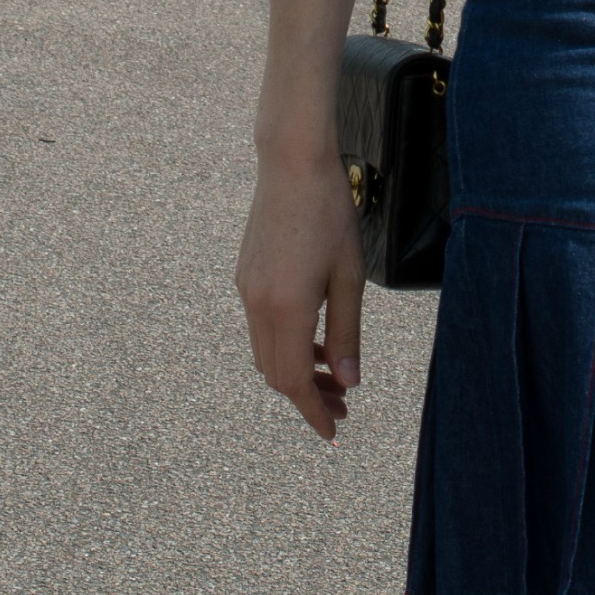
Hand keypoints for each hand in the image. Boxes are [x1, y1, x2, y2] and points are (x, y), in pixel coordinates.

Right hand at [235, 153, 366, 439]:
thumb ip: (346, 332)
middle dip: (307, 395)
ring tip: (332, 372)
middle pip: (275, 373)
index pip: (293, 381)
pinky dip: (284, 344)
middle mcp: (257, 304)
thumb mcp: (349, 277)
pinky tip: (313, 336)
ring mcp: (246, 290)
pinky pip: (261, 327)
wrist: (292, 164)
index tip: (332, 431)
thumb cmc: (330, 214)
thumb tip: (348, 381)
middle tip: (343, 402)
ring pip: (265, 352)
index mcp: (286, 308)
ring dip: (295, 369)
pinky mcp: (244, 276)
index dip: (313, 411)